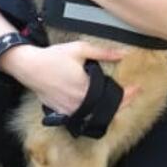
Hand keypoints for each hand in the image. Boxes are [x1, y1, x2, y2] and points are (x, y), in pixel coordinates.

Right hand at [0, 41, 140, 115]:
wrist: (30, 67)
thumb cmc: (53, 57)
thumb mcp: (80, 49)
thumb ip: (103, 53)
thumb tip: (123, 54)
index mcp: (86, 88)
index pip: (113, 96)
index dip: (128, 94)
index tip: (137, 88)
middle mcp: (79, 102)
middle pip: (107, 110)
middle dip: (121, 103)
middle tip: (130, 96)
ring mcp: (69, 110)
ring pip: (94, 116)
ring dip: (107, 110)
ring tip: (116, 102)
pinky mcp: (61, 112)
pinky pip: (81, 117)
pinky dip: (91, 114)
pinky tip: (96, 108)